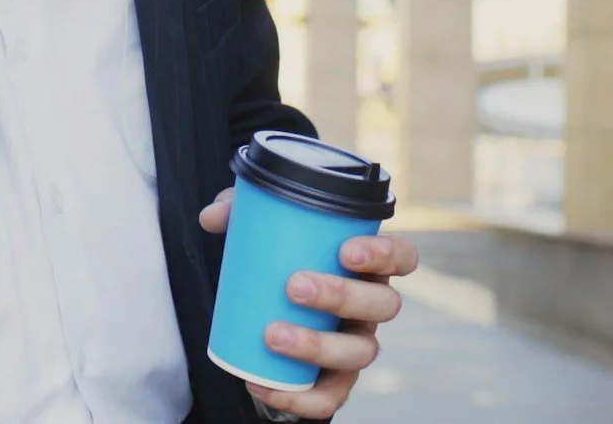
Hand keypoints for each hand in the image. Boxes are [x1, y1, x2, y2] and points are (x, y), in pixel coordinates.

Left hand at [199, 188, 417, 419]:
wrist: (268, 310)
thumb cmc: (278, 260)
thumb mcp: (261, 230)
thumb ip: (239, 214)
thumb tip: (211, 218)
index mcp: (367, 266)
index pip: (401, 257)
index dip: (386, 254)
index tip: (346, 250)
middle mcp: (371, 307)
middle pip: (384, 305)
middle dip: (341, 296)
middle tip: (294, 286)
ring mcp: (357, 345)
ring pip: (361, 353)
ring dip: (317, 345)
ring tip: (271, 334)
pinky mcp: (335, 380)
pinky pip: (330, 398)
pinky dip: (299, 399)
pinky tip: (260, 384)